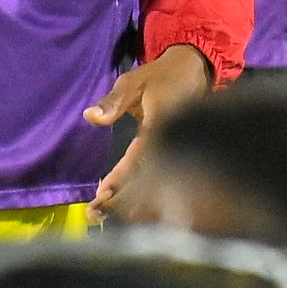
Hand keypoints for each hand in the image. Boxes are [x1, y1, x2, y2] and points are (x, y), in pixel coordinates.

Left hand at [86, 44, 216, 212]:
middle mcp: (173, 142)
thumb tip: (90, 117)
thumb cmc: (160, 77)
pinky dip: (144, 195)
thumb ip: (113, 102)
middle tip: (96, 213)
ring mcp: (179, 150)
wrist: (196, 71)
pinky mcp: (181, 155)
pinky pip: (162, 179)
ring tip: (104, 215)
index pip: (139, 158)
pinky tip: (127, 206)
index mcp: (161, 125)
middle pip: (148, 179)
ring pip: (156, 183)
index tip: (102, 194)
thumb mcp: (132, 82)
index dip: (122, 177)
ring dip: (132, 201)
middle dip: (123, 199)